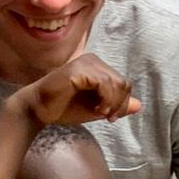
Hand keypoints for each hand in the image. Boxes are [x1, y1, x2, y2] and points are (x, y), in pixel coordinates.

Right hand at [17, 52, 140, 129]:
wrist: (39, 109)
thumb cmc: (64, 108)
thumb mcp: (96, 109)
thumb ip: (116, 105)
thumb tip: (138, 105)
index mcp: (97, 67)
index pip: (123, 82)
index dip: (122, 102)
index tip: (111, 116)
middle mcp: (92, 60)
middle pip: (122, 82)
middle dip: (120, 103)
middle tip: (108, 117)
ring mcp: (85, 63)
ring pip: (115, 83)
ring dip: (113, 103)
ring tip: (101, 113)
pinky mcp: (78, 70)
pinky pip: (103, 83)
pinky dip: (106, 99)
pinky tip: (97, 109)